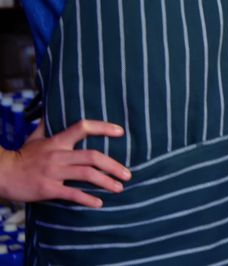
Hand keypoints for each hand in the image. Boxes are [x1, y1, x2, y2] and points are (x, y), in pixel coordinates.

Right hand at [0, 120, 130, 207]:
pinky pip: (72, 193)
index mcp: (57, 141)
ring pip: (86, 174)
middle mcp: (58, 155)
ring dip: (106, 182)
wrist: (1, 173)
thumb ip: (47, 127)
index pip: (82, 128)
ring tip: (119, 188)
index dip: (103, 128)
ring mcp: (53, 172)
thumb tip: (53, 112)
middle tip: (128, 174)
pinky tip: (99, 203)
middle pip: (93, 156)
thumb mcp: (34, 138)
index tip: (121, 132)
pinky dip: (87, 199)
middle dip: (114, 166)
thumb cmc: (21, 156)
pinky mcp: (47, 188)